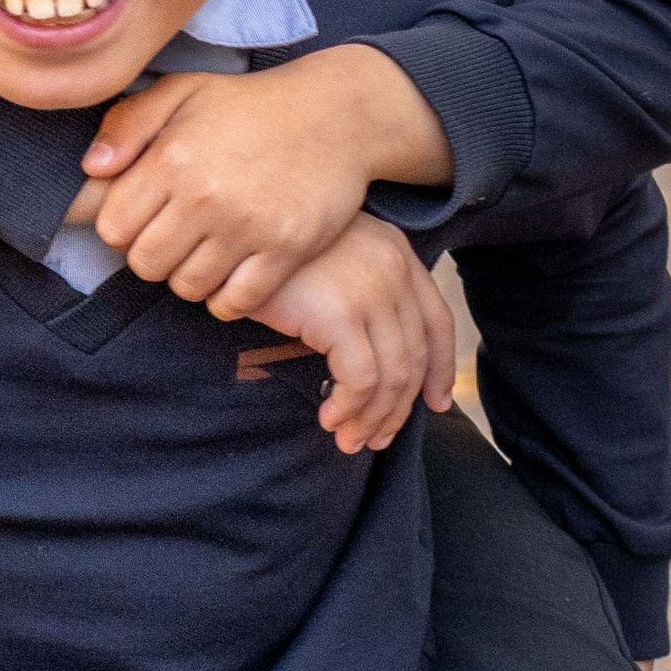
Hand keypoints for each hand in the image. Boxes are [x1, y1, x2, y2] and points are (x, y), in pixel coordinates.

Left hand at [81, 46, 453, 317]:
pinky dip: (227, 298)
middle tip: (175, 238)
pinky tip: (233, 273)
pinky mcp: (286, 250)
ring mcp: (247, 227)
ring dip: (189, 277)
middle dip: (153, 256)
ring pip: (188, 288)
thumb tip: (91, 169)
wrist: (337, 115)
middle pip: (146, 265)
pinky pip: (235, 302)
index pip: (113, 227)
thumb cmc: (252, 105)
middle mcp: (205, 196)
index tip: (145, 216)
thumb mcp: (185, 92)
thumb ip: (128, 123)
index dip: (123, 227)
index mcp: (173, 158)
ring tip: (204, 252)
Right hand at [251, 215, 456, 455]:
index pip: (438, 321)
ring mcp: (370, 289)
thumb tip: (380, 359)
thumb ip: (361, 289)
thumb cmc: (270, 252)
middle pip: (416, 356)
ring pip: (393, 375)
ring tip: (349, 439)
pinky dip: (349, 408)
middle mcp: (393, 268)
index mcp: (396, 251)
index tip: (434, 404)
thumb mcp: (329, 258)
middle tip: (376, 438)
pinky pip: (360, 380)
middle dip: (399, 408)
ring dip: (372, 418)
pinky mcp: (341, 313)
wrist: (229, 232)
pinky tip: (329, 419)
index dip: (442, 368)